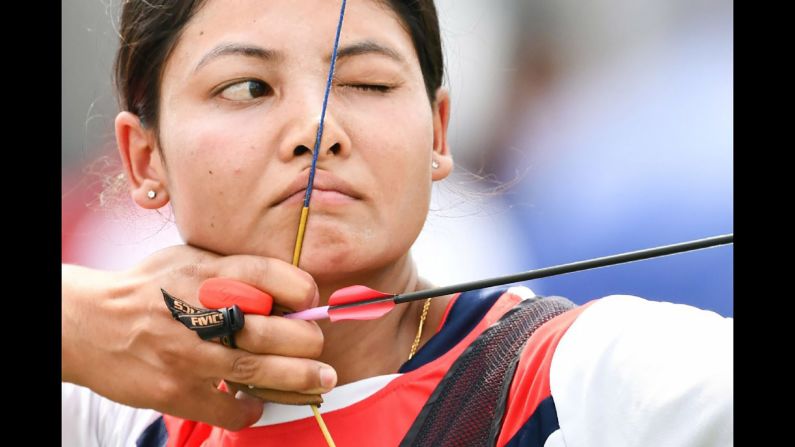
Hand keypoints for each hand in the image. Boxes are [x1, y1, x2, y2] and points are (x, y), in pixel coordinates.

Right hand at [62, 245, 336, 430]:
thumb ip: (232, 269)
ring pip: (260, 372)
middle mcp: (199, 312)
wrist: (87, 323)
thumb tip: (285, 286)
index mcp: (206, 272)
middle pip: (274, 330)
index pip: (270, 275)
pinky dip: (251, 410)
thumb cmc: (146, 288)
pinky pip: (228, 409)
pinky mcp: (175, 390)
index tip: (310, 300)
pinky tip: (258, 404)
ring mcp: (187, 354)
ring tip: (322, 379)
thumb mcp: (187, 259)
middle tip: (318, 347)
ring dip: (300, 378)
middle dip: (308, 340)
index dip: (302, 289)